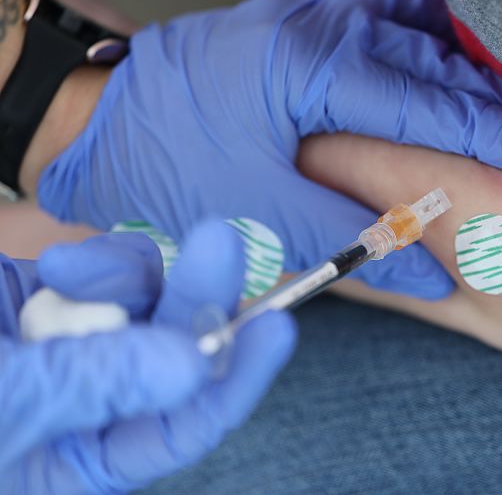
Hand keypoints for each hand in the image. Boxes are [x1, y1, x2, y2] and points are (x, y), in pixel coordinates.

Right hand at [0, 222, 295, 492]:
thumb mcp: (6, 407)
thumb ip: (92, 386)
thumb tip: (192, 366)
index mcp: (88, 458)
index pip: (188, 425)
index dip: (237, 379)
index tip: (276, 330)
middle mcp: (101, 400)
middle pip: (184, 349)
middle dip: (205, 296)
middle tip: (222, 242)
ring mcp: (86, 342)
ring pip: (156, 298)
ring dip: (130, 276)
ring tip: (65, 271)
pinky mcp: (65, 296)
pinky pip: (117, 269)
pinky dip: (100, 260)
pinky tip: (56, 265)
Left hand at [37, 0, 501, 300]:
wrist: (100, 123)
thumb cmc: (166, 168)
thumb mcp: (259, 218)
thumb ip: (354, 240)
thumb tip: (433, 276)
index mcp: (306, 67)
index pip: (425, 100)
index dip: (494, 134)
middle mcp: (317, 24)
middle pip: (433, 59)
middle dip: (495, 104)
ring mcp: (311, 14)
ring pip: (416, 33)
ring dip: (466, 73)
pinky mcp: (304, 21)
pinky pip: (384, 16)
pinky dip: (426, 39)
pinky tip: (451, 63)